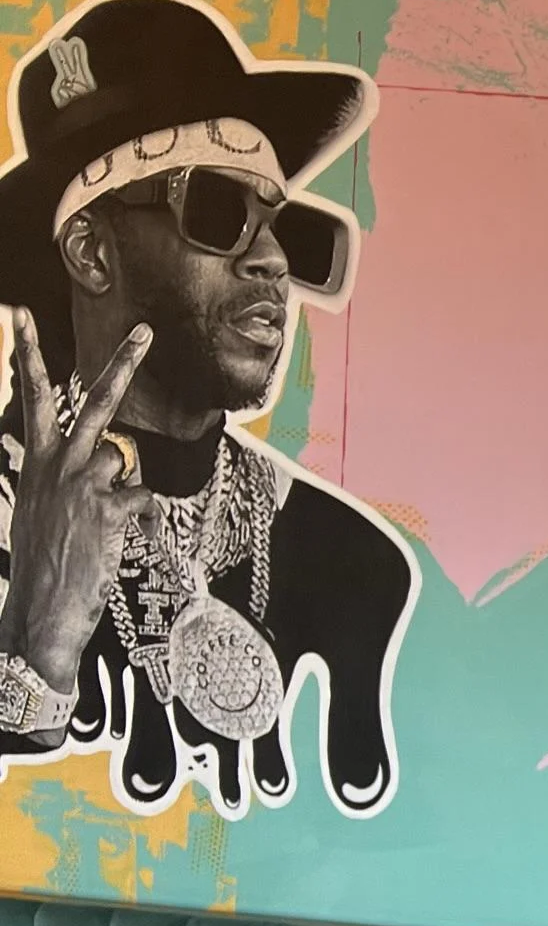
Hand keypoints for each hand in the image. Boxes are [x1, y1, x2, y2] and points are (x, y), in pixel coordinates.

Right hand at [0, 307, 154, 687]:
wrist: (39, 609)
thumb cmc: (43, 560)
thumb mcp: (43, 507)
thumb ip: (69, 478)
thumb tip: (113, 467)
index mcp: (37, 459)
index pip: (32, 396)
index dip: (27, 355)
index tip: (23, 316)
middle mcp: (59, 462)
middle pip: (95, 401)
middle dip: (122, 363)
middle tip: (145, 331)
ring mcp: (84, 482)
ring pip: (123, 463)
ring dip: (120, 491)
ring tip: (96, 524)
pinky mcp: (110, 508)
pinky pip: (143, 500)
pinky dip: (141, 520)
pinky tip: (120, 539)